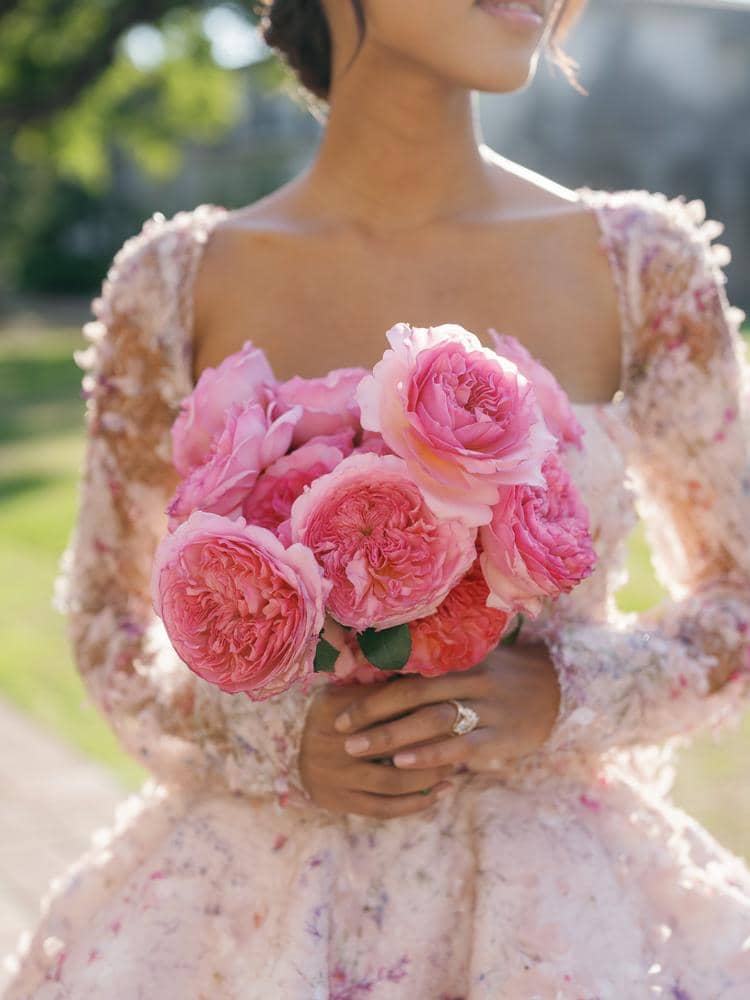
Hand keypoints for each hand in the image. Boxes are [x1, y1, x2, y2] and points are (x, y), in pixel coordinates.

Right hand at [298, 682, 454, 817]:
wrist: (297, 745)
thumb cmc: (338, 710)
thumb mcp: (349, 688)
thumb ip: (381, 685)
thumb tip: (431, 672)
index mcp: (334, 706)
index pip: (387, 707)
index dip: (423, 708)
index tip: (452, 705)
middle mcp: (331, 743)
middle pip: (393, 745)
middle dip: (430, 744)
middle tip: (460, 738)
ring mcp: (333, 775)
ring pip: (393, 782)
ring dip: (428, 776)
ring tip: (453, 766)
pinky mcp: (337, 801)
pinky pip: (384, 808)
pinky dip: (417, 803)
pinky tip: (442, 792)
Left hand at [331, 643, 561, 775]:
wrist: (560, 689)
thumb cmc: (501, 677)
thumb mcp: (472, 663)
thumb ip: (435, 672)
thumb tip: (377, 678)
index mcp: (459, 659)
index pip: (408, 670)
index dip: (373, 685)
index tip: (339, 698)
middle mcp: (470, 679)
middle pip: (413, 693)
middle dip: (372, 711)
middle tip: (341, 729)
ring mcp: (487, 707)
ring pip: (432, 719)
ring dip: (392, 735)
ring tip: (359, 748)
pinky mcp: (500, 736)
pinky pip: (460, 746)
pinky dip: (430, 754)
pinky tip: (403, 765)